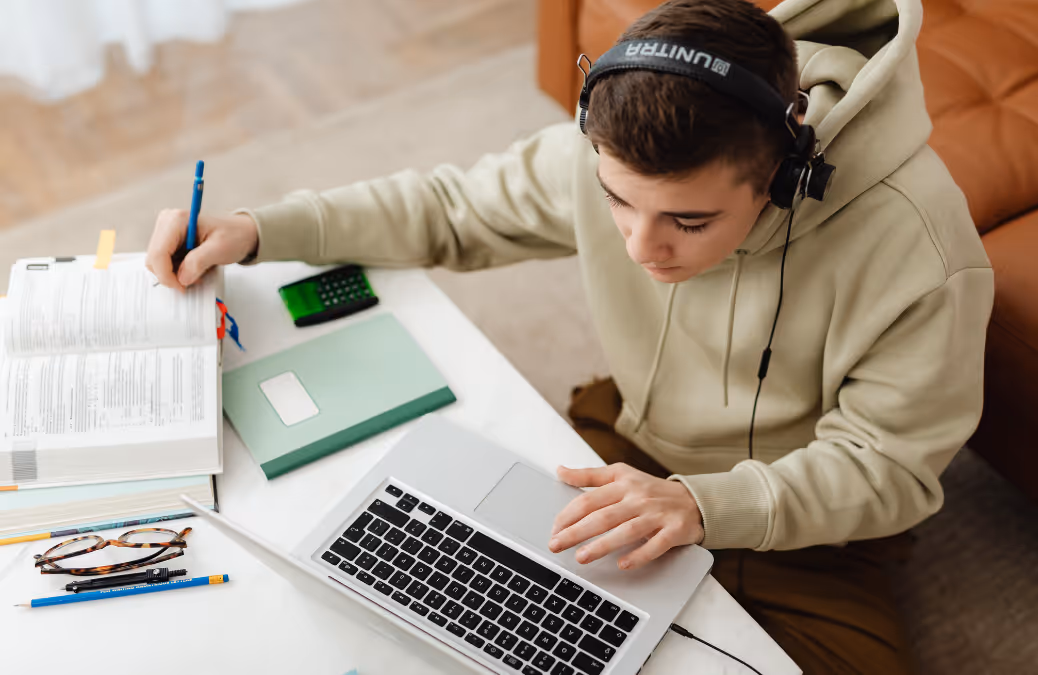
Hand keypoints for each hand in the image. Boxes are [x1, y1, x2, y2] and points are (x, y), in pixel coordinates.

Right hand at [145, 210, 258, 290]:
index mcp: (177, 220)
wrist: (242, 231)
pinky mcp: (169, 239)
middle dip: (171, 275)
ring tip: (197, 273)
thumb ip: (198, 263)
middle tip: (193, 281)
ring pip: (156, 262)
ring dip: (174, 273)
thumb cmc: (235, 235)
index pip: (158, 253)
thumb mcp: (220, 250)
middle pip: (153, 259)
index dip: (166, 275)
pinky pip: (164, 261)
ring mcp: (166, 230)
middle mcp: (167, 222)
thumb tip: (181, 278)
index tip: (182, 287)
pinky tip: (193, 268)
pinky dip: (176, 270)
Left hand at [548, 463, 703, 570]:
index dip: (568, 515)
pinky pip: (655, 545)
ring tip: (581, 557)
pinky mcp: (674, 531)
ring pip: (626, 531)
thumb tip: (560, 471)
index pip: (590, 499)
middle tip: (556, 544)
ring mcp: (657, 514)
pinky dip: (639, 555)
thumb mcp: (621, 475)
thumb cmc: (651, 490)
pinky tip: (623, 564)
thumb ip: (590, 476)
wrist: (694, 500)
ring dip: (603, 545)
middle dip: (576, 532)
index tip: (554, 529)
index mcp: (623, 483)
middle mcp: (638, 498)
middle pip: (603, 516)